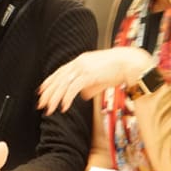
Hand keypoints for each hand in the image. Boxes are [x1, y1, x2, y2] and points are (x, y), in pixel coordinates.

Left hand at [37, 47, 152, 114]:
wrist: (129, 63)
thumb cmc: (117, 70)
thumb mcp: (99, 78)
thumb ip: (89, 86)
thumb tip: (82, 96)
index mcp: (80, 61)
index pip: (59, 72)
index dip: (49, 81)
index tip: (41, 91)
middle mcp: (78, 63)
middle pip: (58, 78)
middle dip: (48, 93)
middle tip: (41, 104)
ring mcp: (83, 68)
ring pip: (63, 84)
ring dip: (54, 98)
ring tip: (49, 109)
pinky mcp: (89, 75)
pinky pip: (73, 88)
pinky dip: (67, 99)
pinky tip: (63, 107)